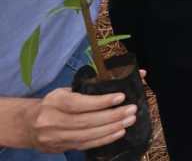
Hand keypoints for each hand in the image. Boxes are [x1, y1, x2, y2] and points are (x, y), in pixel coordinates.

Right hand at [23, 88, 138, 152]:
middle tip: (131, 109)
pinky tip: (118, 132)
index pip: (79, 103)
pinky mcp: (60, 148)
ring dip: (112, 128)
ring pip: (87, 135)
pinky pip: (86, 145)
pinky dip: (104, 139)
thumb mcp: (65, 91)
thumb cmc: (53, 103)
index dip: (101, 101)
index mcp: (54, 101)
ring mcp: (55, 137)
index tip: (120, 97)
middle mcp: (52, 120)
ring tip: (129, 120)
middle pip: (86, 121)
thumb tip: (123, 76)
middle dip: (113, 116)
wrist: (27, 124)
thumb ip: (90, 86)